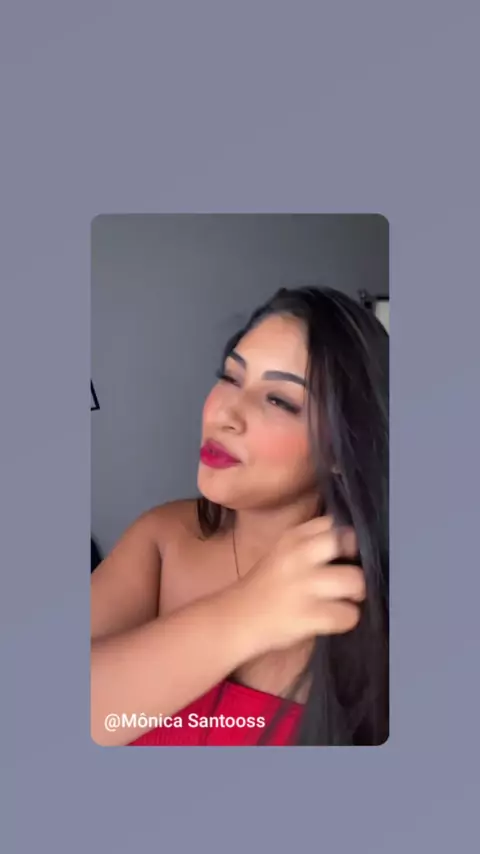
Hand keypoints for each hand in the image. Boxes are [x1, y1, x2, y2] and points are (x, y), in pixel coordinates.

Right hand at [236, 516, 364, 653]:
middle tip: (349, 576)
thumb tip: (351, 541)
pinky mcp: (309, 616)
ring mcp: (304, 586)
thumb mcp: (283, 552)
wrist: (237, 618)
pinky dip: (346, 619)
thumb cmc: (267, 585)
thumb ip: (311, 542)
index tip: (343, 553)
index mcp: (292, 537)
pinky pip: (348, 615)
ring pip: (355, 581)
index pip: (333, 524)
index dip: (345, 538)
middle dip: (356, 560)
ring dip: (356, 593)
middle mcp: (298, 556)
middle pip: (346, 542)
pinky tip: (333, 618)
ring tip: (344, 599)